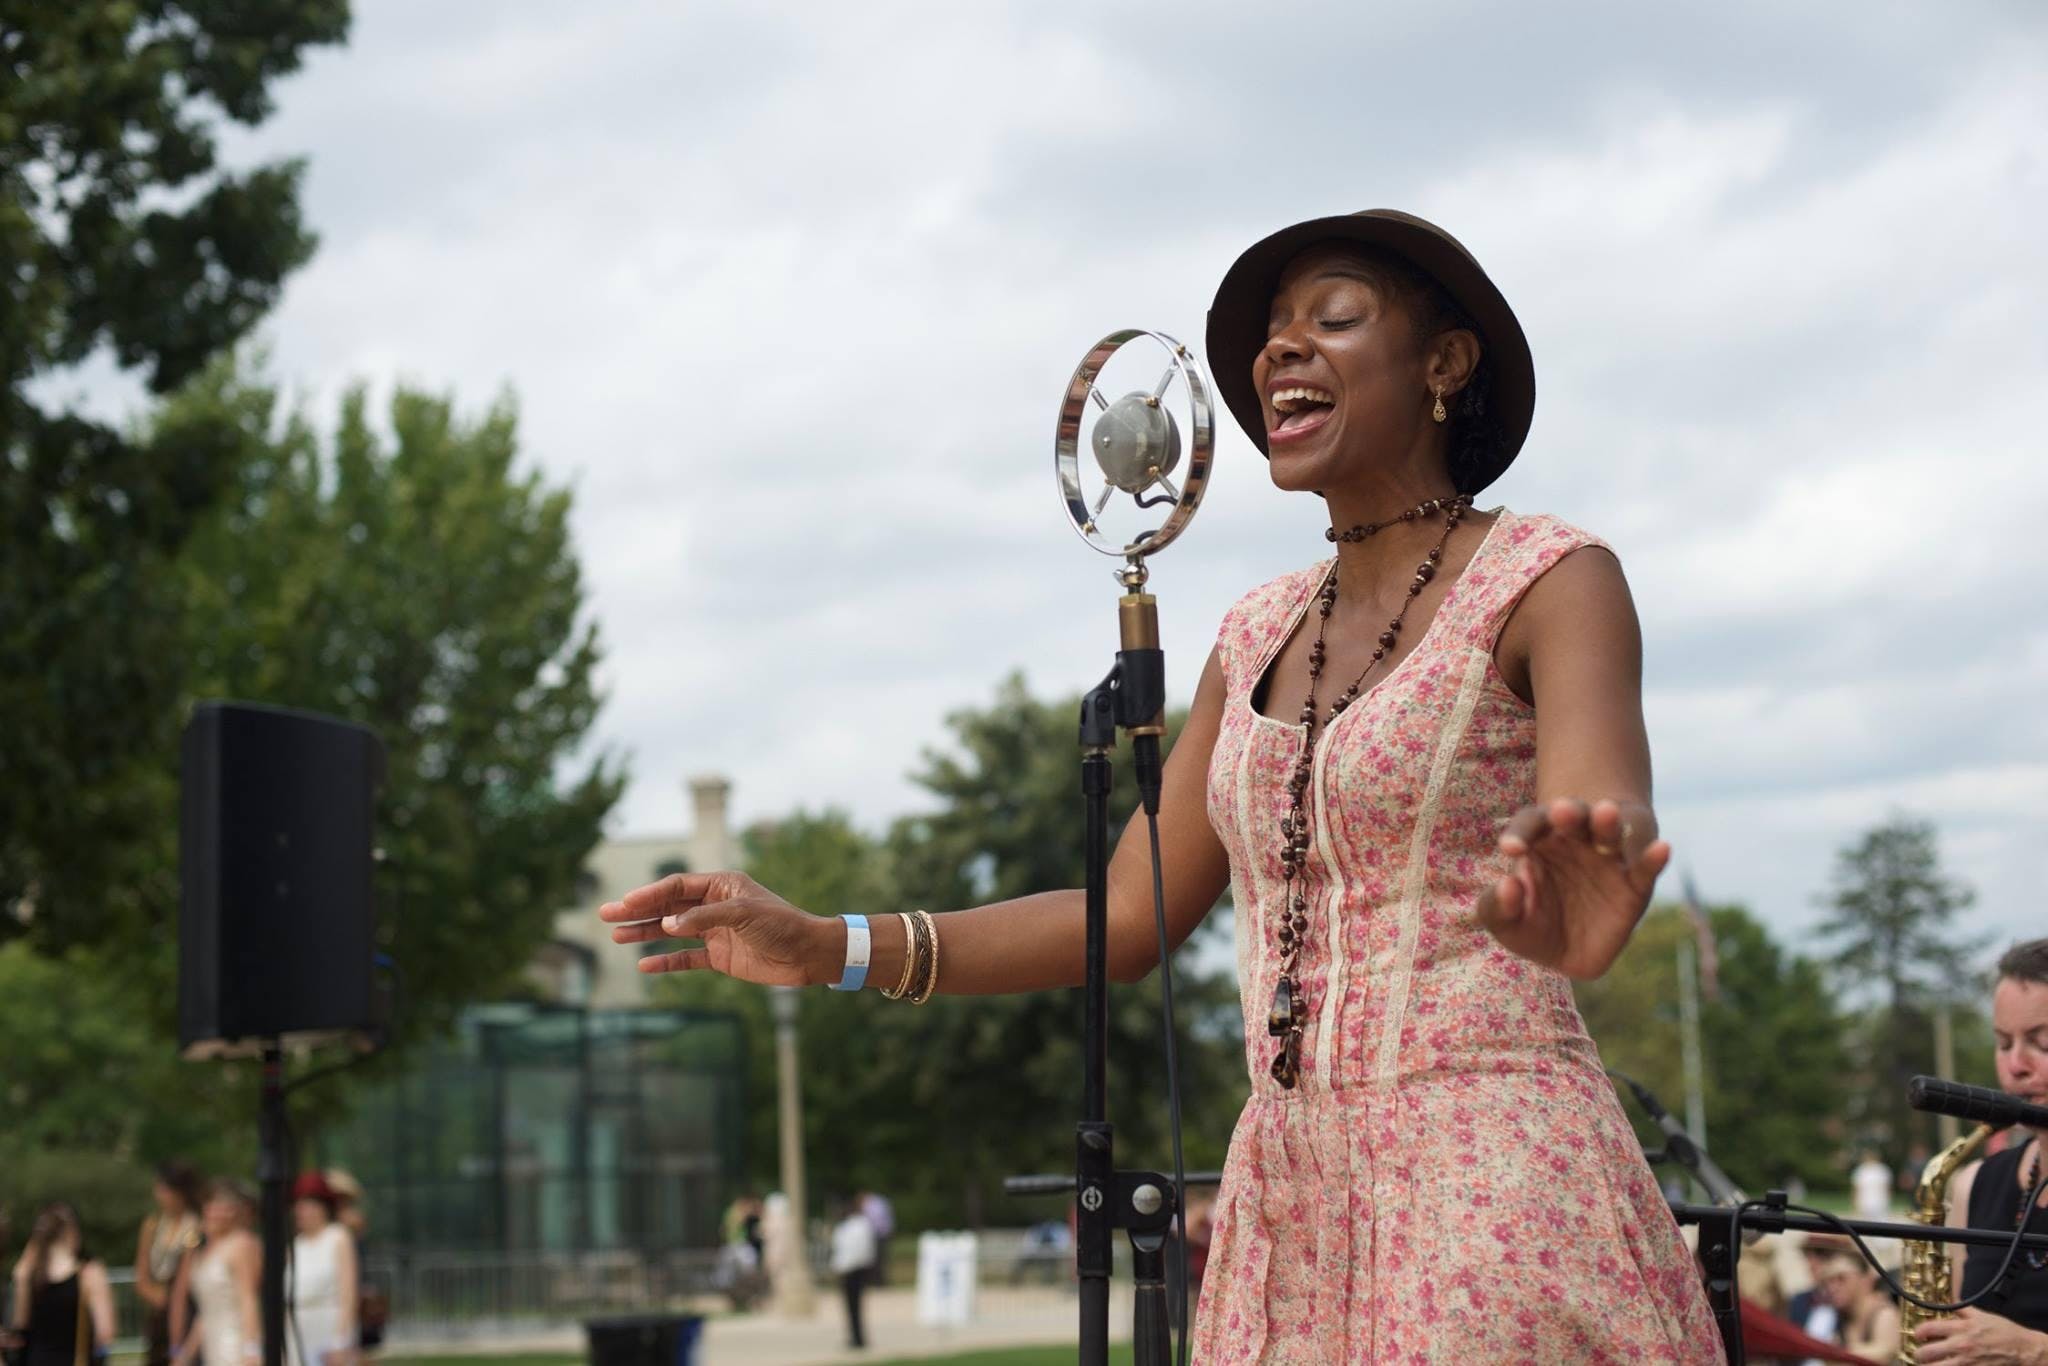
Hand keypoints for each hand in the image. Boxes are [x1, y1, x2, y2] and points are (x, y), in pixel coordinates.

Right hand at [599, 871, 835, 986]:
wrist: (808, 954)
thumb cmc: (781, 924)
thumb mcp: (742, 914)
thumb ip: (703, 917)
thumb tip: (668, 922)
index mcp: (722, 886)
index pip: (677, 886)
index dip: (650, 894)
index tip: (625, 903)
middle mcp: (715, 906)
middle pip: (668, 906)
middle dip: (638, 911)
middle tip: (606, 915)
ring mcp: (716, 932)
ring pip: (672, 931)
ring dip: (645, 933)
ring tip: (616, 936)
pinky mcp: (720, 957)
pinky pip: (687, 958)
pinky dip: (666, 962)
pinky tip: (645, 965)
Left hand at [1474, 797, 1669, 979]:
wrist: (1575, 946)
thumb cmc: (1534, 924)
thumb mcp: (1506, 923)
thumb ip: (1496, 908)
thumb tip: (1509, 885)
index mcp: (1539, 840)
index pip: (1529, 825)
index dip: (1520, 833)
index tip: (1510, 850)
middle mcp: (1575, 839)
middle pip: (1571, 817)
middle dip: (1567, 813)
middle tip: (1562, 809)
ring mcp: (1608, 857)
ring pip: (1608, 832)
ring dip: (1606, 822)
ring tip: (1606, 811)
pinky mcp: (1635, 883)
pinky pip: (1645, 868)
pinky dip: (1653, 857)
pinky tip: (1663, 848)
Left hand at [1916, 1308, 2047, 1363]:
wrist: (2023, 1350)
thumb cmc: (2004, 1332)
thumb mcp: (1981, 1315)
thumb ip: (1961, 1309)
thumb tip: (1947, 1302)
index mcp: (1960, 1328)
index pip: (1927, 1329)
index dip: (1917, 1332)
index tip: (1918, 1335)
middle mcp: (1960, 1346)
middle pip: (1926, 1352)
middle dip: (1919, 1354)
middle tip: (1921, 1354)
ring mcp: (1966, 1363)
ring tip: (1929, 1364)